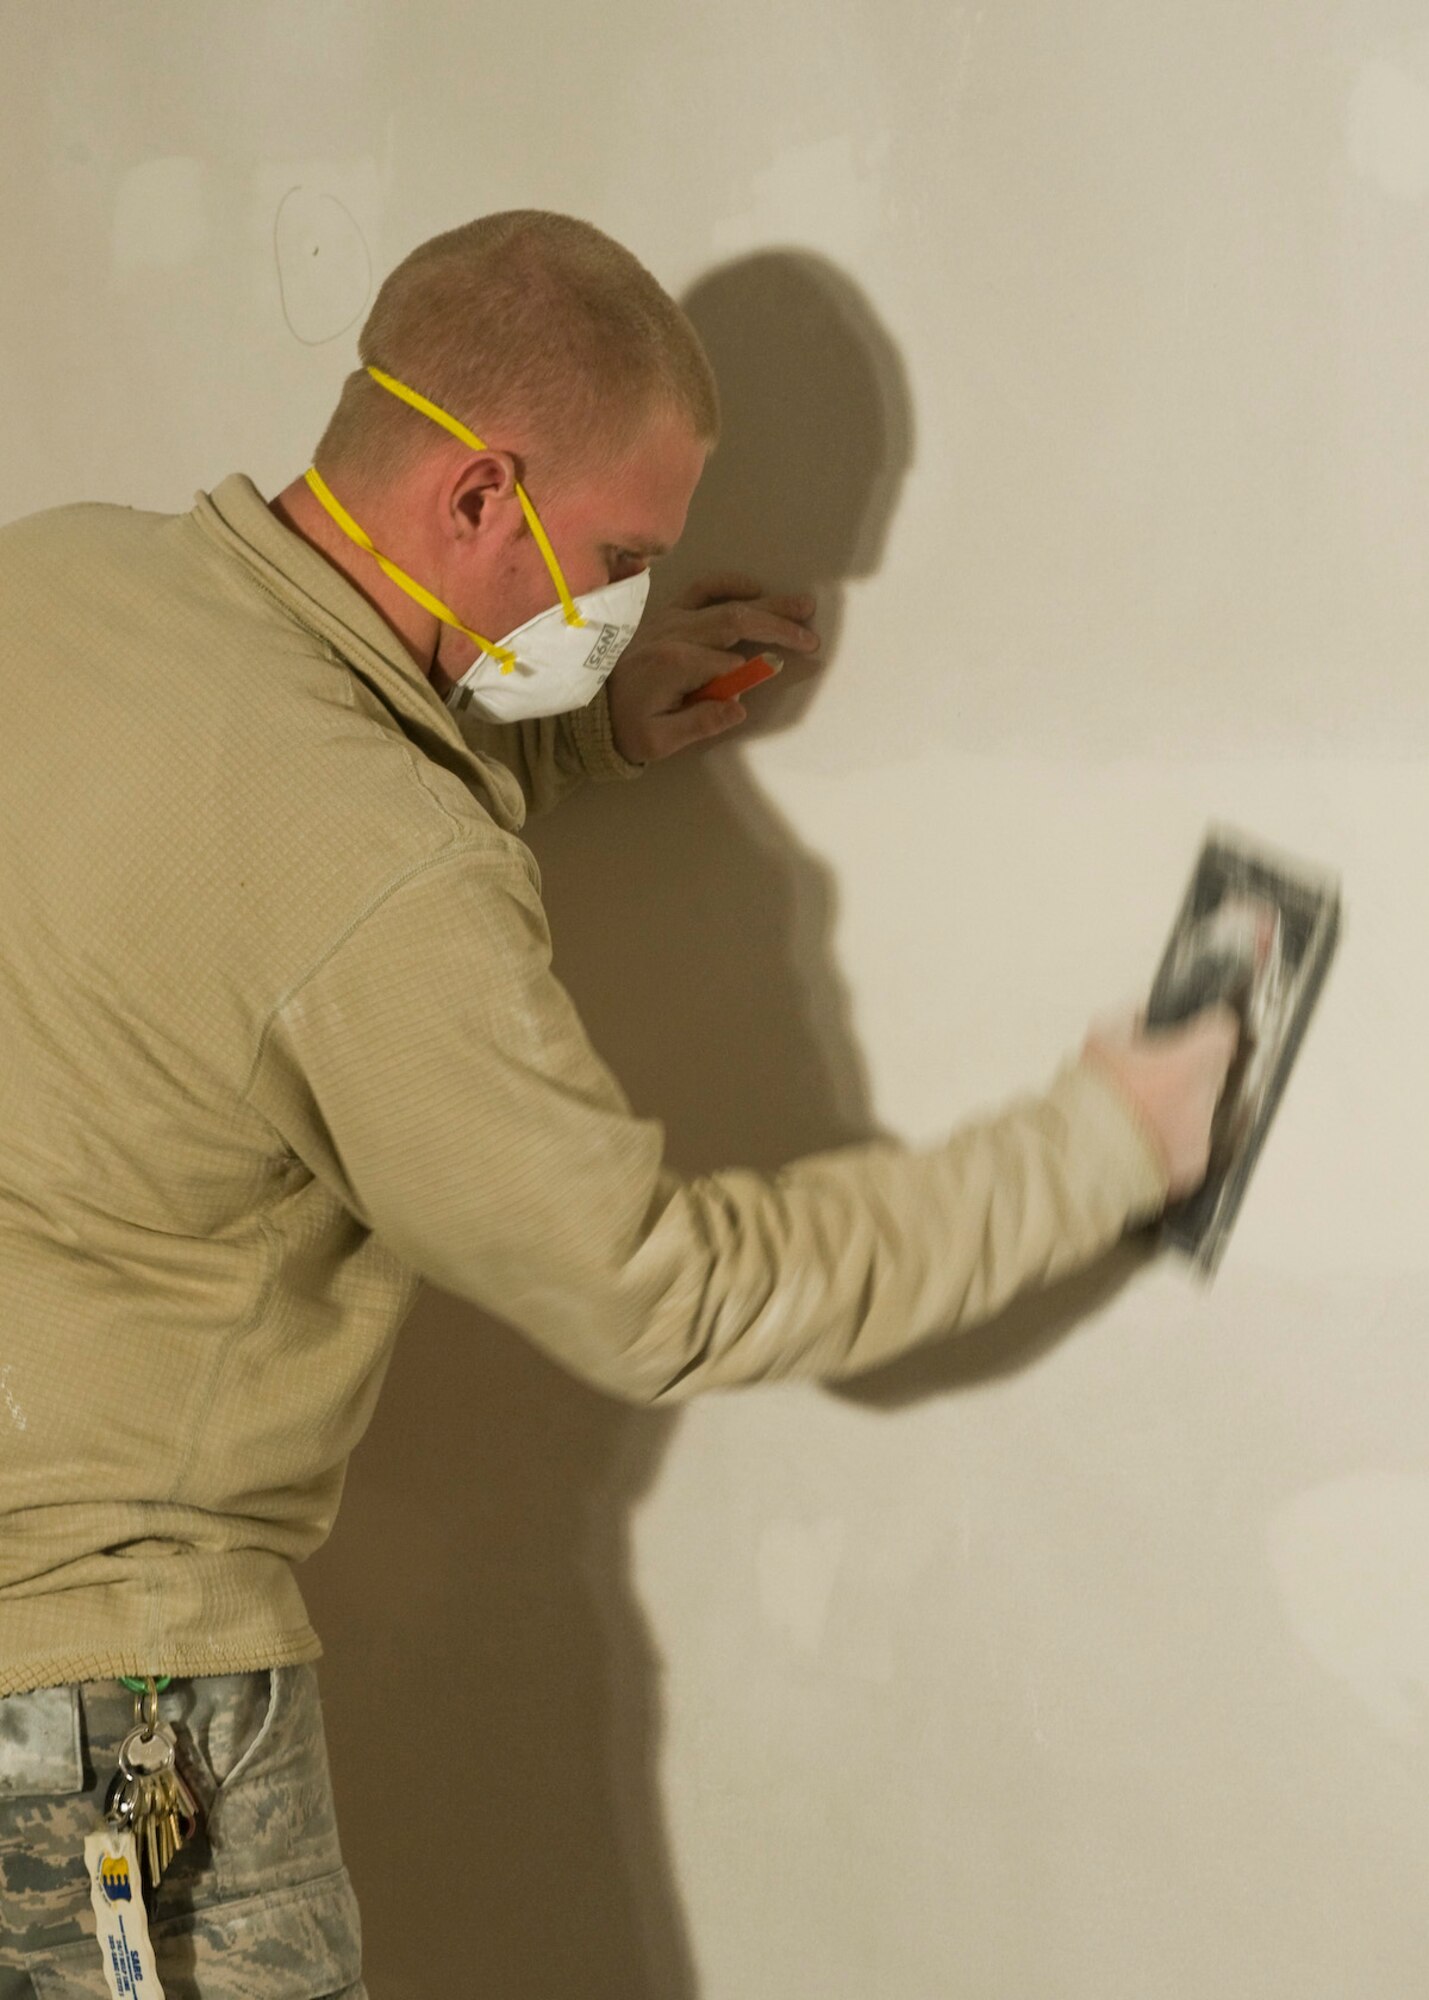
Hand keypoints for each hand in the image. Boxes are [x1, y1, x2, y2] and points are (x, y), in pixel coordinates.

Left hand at [606, 572, 820, 764]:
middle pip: (736, 622)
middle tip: (812, 636)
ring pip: (726, 603)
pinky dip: (730, 584)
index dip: (755, 671)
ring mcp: (671, 619)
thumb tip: (740, 706)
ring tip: (802, 606)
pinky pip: (702, 589)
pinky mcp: (668, 614)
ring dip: (766, 604)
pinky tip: (756, 589)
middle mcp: (674, 633)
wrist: (590, 708)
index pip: (729, 666)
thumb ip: (699, 724)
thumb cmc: (628, 728)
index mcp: (673, 664)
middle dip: (777, 627)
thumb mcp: (658, 742)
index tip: (774, 675)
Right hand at [1081, 1003, 1241, 1200]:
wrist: (1079, 1158)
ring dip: (1180, 1105)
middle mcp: (1201, 1100)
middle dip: (1190, 1070)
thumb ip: (1129, 1016)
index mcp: (1185, 1065)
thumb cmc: (1089, 1097)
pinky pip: (1192, 1141)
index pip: (1222, 1035)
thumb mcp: (1100, 1040)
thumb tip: (1146, 1007)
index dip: (1209, 1030)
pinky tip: (1145, 1137)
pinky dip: (1174, 1138)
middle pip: (1211, 1072)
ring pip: (1201, 1108)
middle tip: (1155, 1076)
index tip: (1201, 1030)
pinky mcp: (1195, 1163)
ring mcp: (1201, 1134)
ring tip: (1143, 1111)